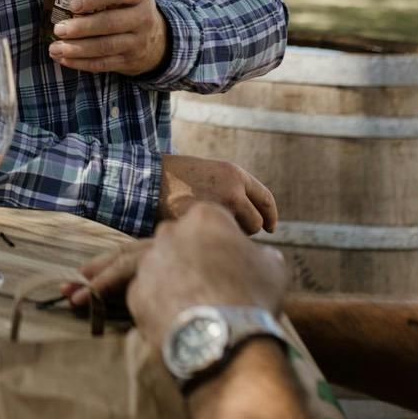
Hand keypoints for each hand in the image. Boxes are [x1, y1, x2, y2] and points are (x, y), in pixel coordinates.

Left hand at [50, 0, 166, 75]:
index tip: (73, 4)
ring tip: (55, 48)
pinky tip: (64, 59)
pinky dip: (81, 63)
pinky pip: (103, 64)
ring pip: (105, 47)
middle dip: (81, 27)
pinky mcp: (129, 62)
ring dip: (77, 48)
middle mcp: (143, 18)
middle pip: (110, 23)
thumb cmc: (130, 11)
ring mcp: (138, 42)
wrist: (159, 41)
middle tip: (59, 29)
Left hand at [83, 205, 288, 342]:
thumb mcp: (270, 269)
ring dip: (96, 279)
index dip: (189, 244)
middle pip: (141, 245)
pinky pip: (120, 292)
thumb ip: (258, 259)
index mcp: (206, 217)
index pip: (194, 228)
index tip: (178, 256)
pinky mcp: (140, 288)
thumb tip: (261, 261)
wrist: (227, 332)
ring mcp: (152, 259)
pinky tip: (88, 306)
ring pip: (121, 264)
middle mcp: (171, 232)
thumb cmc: (255, 298)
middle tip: (86, 274)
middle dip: (114, 261)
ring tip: (73, 292)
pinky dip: (102, 299)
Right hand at [161, 154, 277, 233]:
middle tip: (226, 231)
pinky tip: (195, 236)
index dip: (270, 216)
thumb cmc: (176, 178)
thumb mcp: (210, 173)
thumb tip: (253, 219)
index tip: (270, 228)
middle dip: (245, 230)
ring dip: (227, 237)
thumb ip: (232, 190)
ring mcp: (219, 209)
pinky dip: (211, 244)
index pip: (265, 199)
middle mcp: (233, 190)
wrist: (147, 178)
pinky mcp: (205, 226)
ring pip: (237, 235)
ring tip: (205, 228)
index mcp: (235, 175)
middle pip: (256, 223)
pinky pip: (218, 243)